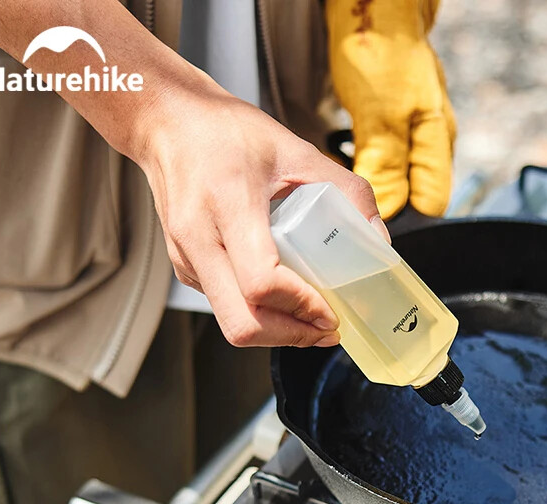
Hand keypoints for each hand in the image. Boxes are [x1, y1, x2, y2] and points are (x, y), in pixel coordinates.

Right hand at [136, 80, 388, 347]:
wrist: (167, 124)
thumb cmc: (227, 132)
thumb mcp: (297, 149)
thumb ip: (347, 191)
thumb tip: (378, 241)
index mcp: (228, 203)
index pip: (261, 281)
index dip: (300, 306)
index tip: (330, 309)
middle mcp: (199, 238)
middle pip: (243, 322)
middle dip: (291, 336)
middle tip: (326, 329)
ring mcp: (186, 259)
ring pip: (233, 324)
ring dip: (278, 332)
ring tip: (312, 318)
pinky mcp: (185, 269)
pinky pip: (225, 308)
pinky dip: (260, 314)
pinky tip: (285, 298)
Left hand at [326, 0, 455, 219]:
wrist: (367, 5)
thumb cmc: (380, 47)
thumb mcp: (380, 114)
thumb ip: (386, 165)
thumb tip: (388, 210)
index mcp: (435, 144)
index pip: (429, 207)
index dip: (403, 220)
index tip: (371, 228)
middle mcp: (425, 142)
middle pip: (408, 196)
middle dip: (379, 207)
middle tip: (348, 214)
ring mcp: (407, 132)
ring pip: (388, 178)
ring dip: (364, 188)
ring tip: (339, 191)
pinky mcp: (386, 122)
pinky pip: (374, 159)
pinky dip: (355, 167)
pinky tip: (338, 166)